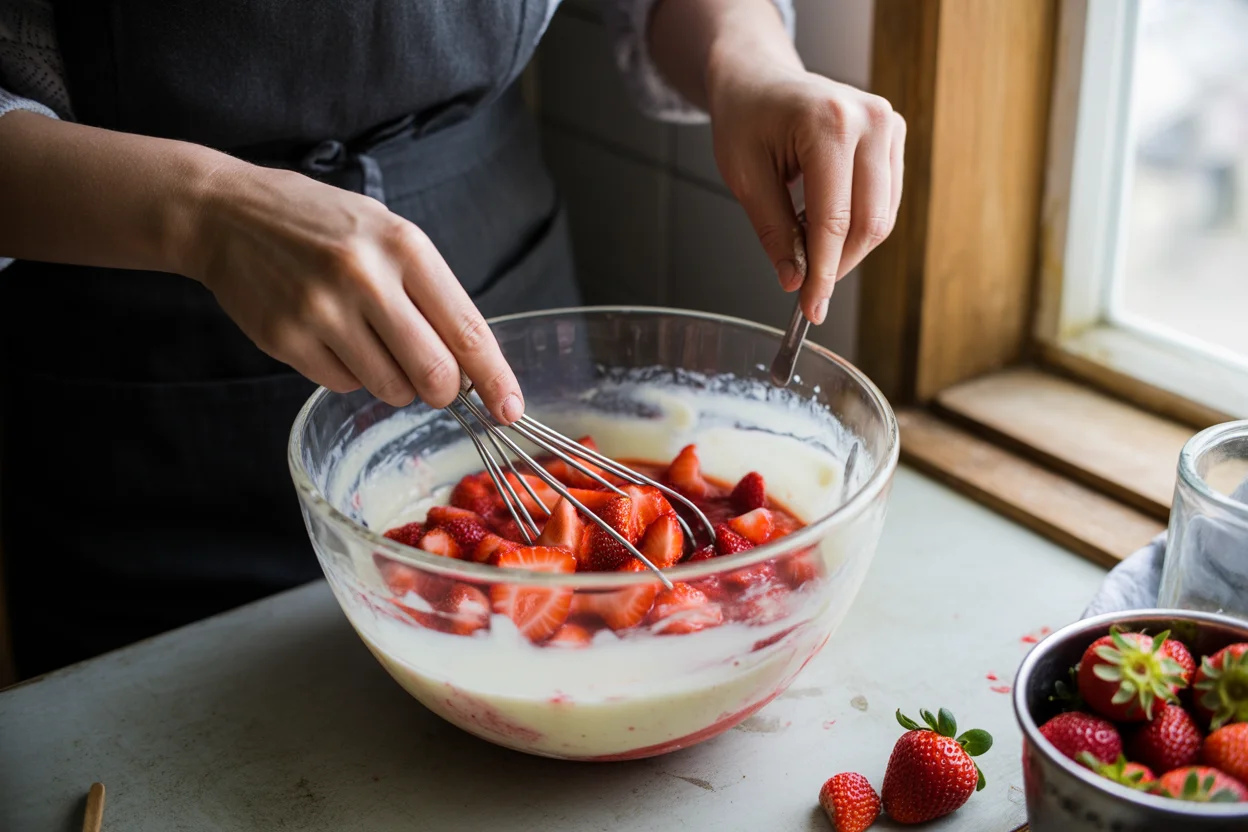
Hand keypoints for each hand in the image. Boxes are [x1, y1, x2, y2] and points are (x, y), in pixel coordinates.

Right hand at [185, 162, 523, 420]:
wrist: (228, 213)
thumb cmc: (322, 225)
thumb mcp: (389, 235)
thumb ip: (431, 293)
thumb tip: (472, 365)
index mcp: (404, 247)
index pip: (467, 331)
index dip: (495, 380)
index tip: (510, 410)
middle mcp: (365, 278)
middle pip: (434, 374)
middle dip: (444, 391)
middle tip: (436, 384)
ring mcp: (321, 311)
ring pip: (390, 389)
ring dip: (395, 383)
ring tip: (372, 341)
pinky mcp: (286, 340)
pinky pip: (343, 386)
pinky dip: (349, 374)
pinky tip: (331, 336)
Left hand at [707, 66, 905, 324]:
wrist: (759, 78)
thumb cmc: (746, 117)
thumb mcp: (744, 176)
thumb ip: (773, 230)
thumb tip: (794, 280)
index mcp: (828, 123)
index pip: (834, 219)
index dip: (823, 273)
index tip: (811, 308)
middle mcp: (870, 120)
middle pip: (869, 223)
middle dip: (838, 265)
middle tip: (806, 289)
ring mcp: (889, 125)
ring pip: (882, 218)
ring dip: (847, 247)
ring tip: (806, 244)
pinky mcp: (896, 135)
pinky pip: (886, 201)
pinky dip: (857, 225)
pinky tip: (824, 224)